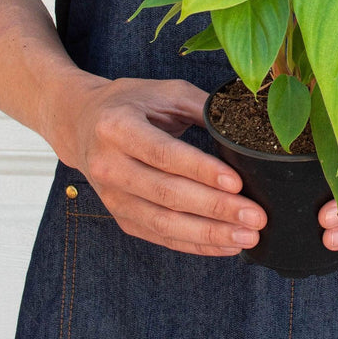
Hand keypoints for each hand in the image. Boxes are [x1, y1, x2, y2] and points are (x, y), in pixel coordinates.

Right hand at [48, 76, 266, 255]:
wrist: (81, 123)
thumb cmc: (131, 103)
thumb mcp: (165, 92)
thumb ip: (203, 106)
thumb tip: (247, 125)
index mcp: (118, 127)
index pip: (164, 154)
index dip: (201, 171)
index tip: (237, 183)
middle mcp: (109, 165)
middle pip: (167, 194)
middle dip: (215, 208)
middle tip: (255, 217)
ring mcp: (112, 197)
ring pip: (164, 223)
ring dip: (209, 234)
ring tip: (248, 237)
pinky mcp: (121, 217)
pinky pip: (160, 237)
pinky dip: (195, 244)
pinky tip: (225, 246)